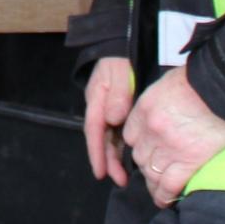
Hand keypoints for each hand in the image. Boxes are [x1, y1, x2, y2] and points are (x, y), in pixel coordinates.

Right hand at [83, 57, 133, 186]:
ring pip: (109, 137)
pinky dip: (122, 146)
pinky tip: (130, 157)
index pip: (94, 130)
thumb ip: (117, 94)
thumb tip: (113, 119)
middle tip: (119, 180)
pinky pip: (118, 131)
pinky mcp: (118, 108)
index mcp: (97, 99)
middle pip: (101, 138)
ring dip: (115, 156)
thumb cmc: (120, 58)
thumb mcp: (119, 72)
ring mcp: (109, 108)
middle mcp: (100, 107)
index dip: (97, 152)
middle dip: (107, 160)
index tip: (101, 172)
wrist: (123, 43)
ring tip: (124, 176)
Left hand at [121, 67, 224, 206]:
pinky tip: (165, 201)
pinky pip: (169, 185)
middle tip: (155, 170)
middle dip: (146, 164)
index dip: (139, 144)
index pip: (130, 135)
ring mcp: (169, 147)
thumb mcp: (167, 85)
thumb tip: (161, 113)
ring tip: (160, 190)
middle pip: (139, 156)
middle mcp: (152, 130)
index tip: (147, 150)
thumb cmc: (200, 81)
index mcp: (145, 109)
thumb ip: (157, 102)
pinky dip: (165, 196)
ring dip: (154, 184)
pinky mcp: (189, 161)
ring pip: (151, 174)